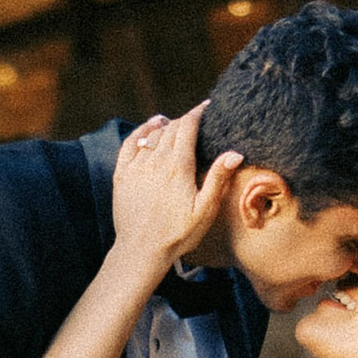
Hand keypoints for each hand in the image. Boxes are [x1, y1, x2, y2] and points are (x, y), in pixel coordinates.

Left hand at [111, 104, 240, 276]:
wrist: (141, 250)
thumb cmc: (177, 234)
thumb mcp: (205, 209)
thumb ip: (218, 178)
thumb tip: (234, 153)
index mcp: (178, 167)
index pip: (187, 127)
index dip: (198, 113)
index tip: (208, 106)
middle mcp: (155, 162)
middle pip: (171, 128)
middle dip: (185, 120)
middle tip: (196, 119)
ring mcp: (136, 167)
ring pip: (153, 134)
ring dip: (166, 125)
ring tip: (176, 123)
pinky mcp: (122, 175)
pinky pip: (130, 143)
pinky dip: (142, 130)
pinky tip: (151, 126)